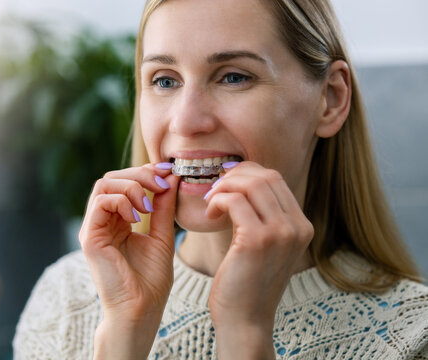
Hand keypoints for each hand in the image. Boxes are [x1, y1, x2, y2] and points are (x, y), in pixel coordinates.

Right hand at [78, 164, 178, 358]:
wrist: (141, 310)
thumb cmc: (151, 280)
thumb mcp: (162, 235)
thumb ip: (163, 207)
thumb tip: (171, 178)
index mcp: (117, 221)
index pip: (123, 183)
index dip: (145, 172)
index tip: (168, 172)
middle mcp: (102, 222)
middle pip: (111, 178)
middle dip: (139, 174)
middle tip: (162, 183)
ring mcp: (93, 229)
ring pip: (104, 185)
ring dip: (131, 187)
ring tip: (149, 205)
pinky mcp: (90, 238)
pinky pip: (100, 203)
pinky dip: (121, 201)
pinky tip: (138, 216)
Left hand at [204, 162, 313, 358]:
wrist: (245, 320)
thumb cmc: (247, 282)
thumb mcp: (266, 245)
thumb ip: (264, 216)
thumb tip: (242, 181)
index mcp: (301, 225)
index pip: (275, 179)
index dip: (246, 174)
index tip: (226, 184)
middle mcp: (297, 227)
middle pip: (265, 176)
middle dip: (233, 176)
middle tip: (214, 191)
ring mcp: (280, 233)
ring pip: (250, 184)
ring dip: (223, 187)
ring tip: (210, 202)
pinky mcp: (257, 241)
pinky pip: (234, 201)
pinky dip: (217, 200)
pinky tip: (210, 214)